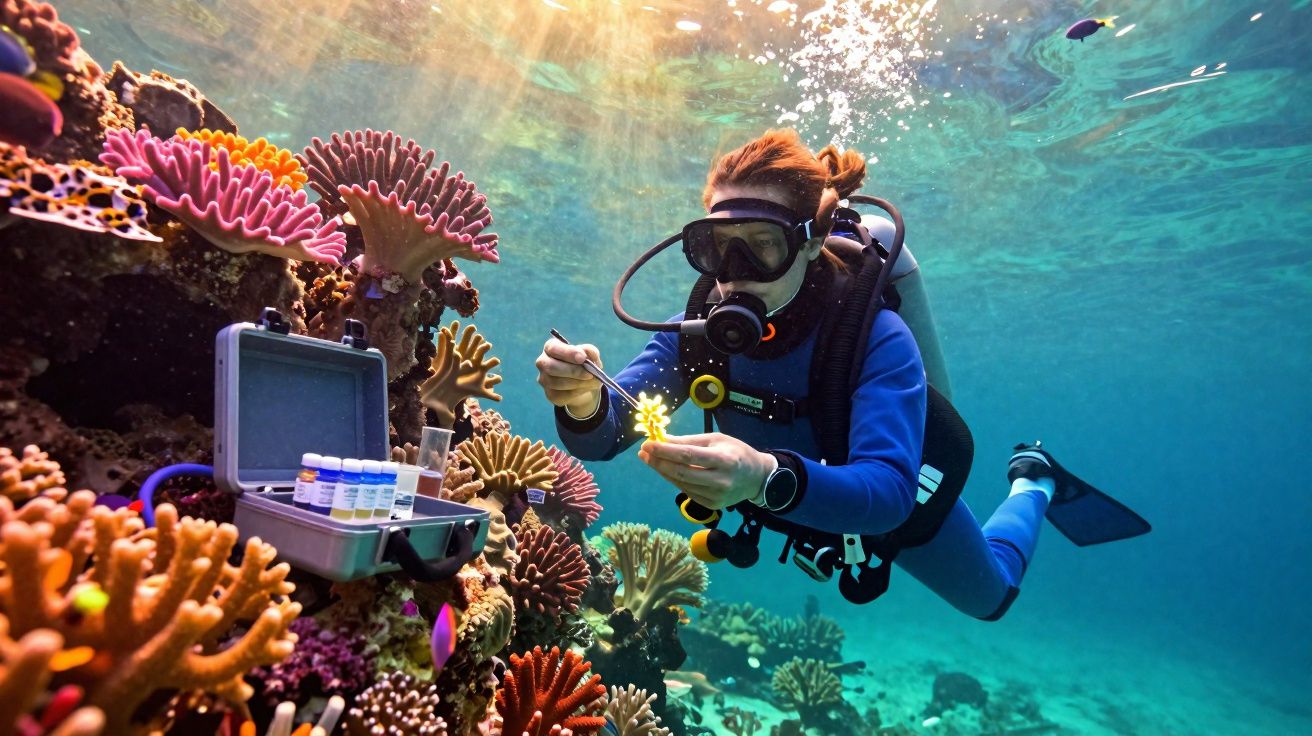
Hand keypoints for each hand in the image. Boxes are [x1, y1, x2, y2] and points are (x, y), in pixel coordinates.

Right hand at [536, 338, 602, 416]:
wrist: (584, 383)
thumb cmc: (584, 364)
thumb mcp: (590, 355)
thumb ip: (589, 351)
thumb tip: (587, 353)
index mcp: (551, 347)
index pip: (553, 348)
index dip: (567, 353)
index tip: (583, 358)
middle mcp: (543, 362)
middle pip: (551, 367)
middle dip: (572, 371)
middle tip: (590, 374)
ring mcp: (544, 379)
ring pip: (557, 383)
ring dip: (578, 382)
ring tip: (593, 380)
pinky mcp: (550, 394)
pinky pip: (562, 395)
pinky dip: (578, 391)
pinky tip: (586, 387)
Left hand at [638, 433, 774, 509]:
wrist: (756, 478)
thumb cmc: (736, 452)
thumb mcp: (716, 439)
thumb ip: (689, 441)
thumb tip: (663, 439)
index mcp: (724, 459)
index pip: (688, 456)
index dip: (665, 451)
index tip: (647, 444)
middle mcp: (720, 480)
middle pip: (681, 472)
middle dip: (658, 462)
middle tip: (644, 452)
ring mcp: (716, 496)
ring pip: (681, 483)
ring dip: (662, 471)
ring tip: (650, 459)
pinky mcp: (712, 505)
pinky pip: (687, 491)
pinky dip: (674, 480)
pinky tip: (666, 470)